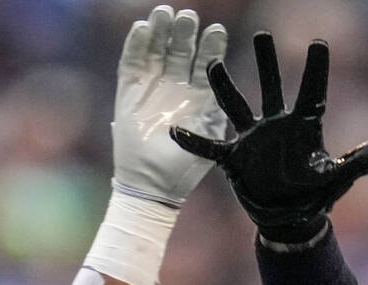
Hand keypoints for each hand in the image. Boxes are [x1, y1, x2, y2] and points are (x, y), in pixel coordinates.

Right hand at [113, 6, 227, 205]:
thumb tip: (238, 90)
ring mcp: (152, 87)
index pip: (206, 64)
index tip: (218, 29)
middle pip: (180, 51)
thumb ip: (219, 109)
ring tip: (166, 13)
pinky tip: (143, 28)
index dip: (211, 47)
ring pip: (156, 50)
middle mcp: (176, 88)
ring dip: (161, 31)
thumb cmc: (186, 166)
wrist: (155, 184)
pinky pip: (131, 62)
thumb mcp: (210, 133)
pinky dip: (136, 45)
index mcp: (198, 97)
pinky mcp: (128, 91)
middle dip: (185, 32)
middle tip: (190, 15)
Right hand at [170, 31, 367, 241]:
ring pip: (236, 107)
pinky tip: (176, 129)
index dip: (316, 69)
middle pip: (271, 88)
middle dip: (266, 63)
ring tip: (212, 63)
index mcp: (304, 127)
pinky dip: (194, 141)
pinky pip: (210, 147)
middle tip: (263, 35)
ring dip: (224, 88)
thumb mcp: (341, 176)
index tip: (319, 41)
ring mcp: (253, 139)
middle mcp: (276, 126)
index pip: (313, 93)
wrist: (290, 217)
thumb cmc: (316, 194)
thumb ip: (365, 158)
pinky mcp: (234, 158)